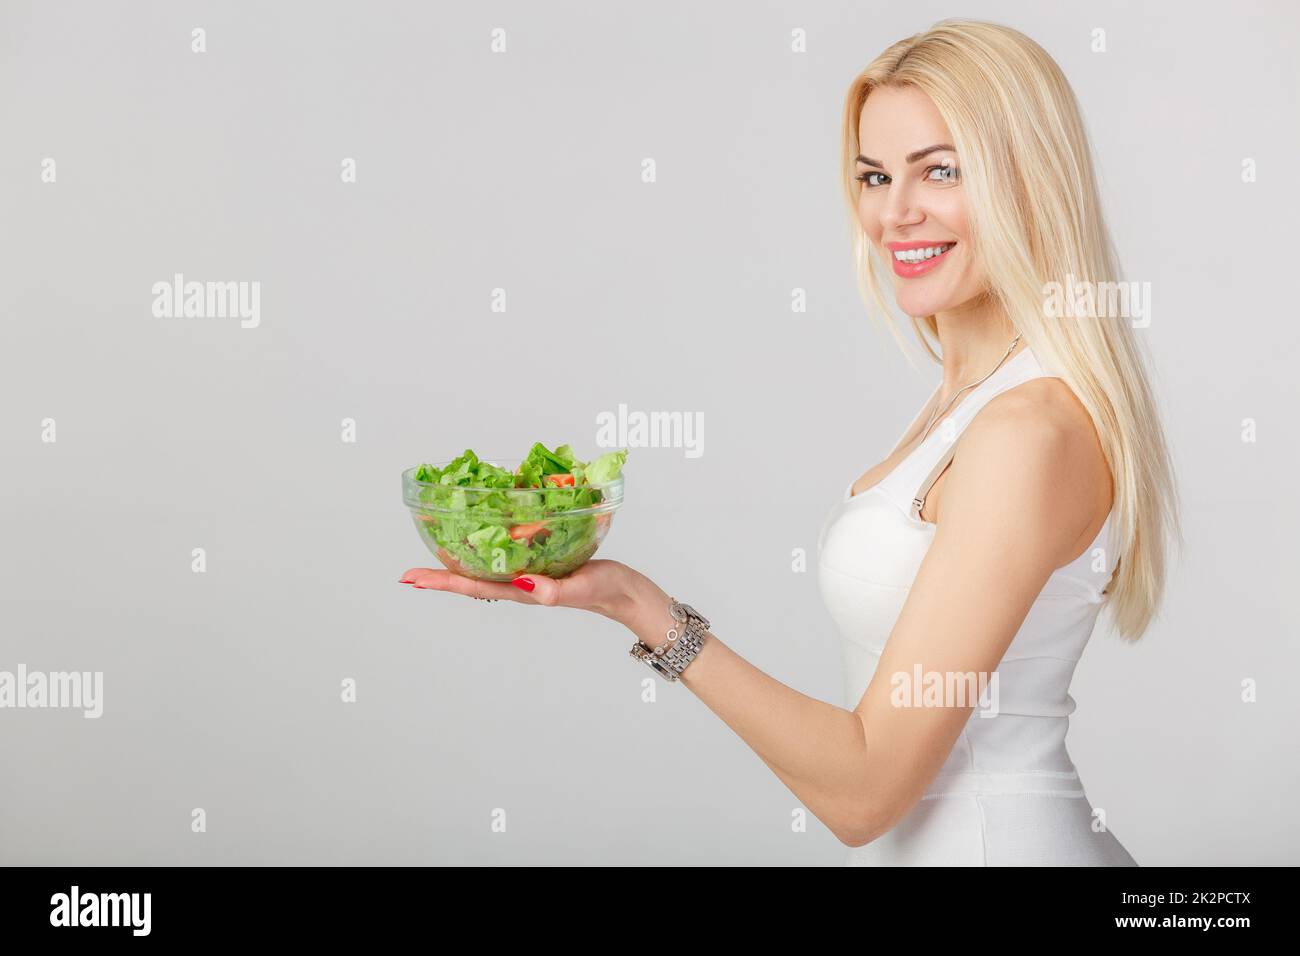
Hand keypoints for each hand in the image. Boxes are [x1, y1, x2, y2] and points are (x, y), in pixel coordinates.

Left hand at [399, 559, 656, 625]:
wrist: (626, 594)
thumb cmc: (604, 589)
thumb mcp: (579, 587)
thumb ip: (551, 589)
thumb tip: (522, 583)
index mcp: (522, 590)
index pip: (472, 585)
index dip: (441, 581)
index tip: (411, 578)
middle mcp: (519, 584)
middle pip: (470, 580)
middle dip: (439, 576)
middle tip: (408, 573)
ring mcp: (529, 576)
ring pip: (485, 570)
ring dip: (459, 565)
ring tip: (434, 557)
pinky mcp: (542, 563)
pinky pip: (506, 557)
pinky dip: (488, 550)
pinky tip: (483, 541)